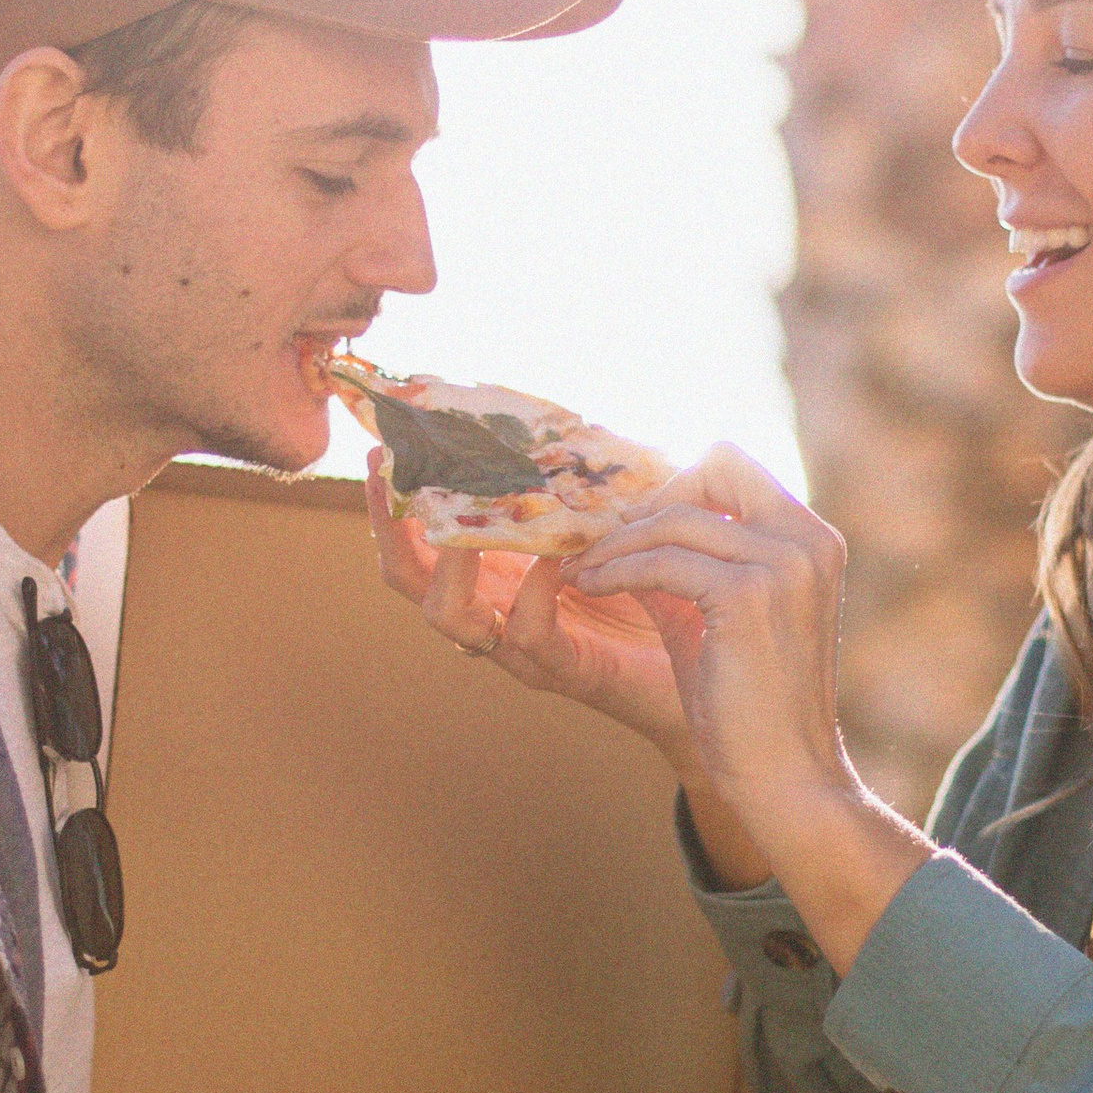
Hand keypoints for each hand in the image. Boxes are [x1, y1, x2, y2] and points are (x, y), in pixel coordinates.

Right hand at [366, 464, 701, 758]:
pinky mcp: (566, 670)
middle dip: (391, 526)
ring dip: (450, 562)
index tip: (380, 453)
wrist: (711, 653)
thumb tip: (564, 422)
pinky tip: (551, 560)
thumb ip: (579, 484)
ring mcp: (522, 647)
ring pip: (449, 614)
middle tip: (386, 473)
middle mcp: (494, 609)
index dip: (393, 503)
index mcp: (497, 572)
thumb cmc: (655, 581)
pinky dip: (533, 594)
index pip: (421, 541)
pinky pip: (528, 635)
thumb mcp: (609, 520)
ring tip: (462, 519)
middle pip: (409, 577)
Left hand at [570, 452, 934, 969]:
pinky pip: (659, 562)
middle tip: (602, 540)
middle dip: (649, 500)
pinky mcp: (748, 595)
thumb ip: (695, 565)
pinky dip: (615, 570)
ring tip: (579, 570)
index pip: (734, 464)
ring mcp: (782, 564)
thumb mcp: (726, 617)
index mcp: (811, 539)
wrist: (786, 777)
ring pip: (673, 518)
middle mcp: (806, 540)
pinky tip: (586, 587)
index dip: (676, 485)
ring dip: (617, 543)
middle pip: (713, 466)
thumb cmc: (754, 707)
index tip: (632, 526)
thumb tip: (634, 527)